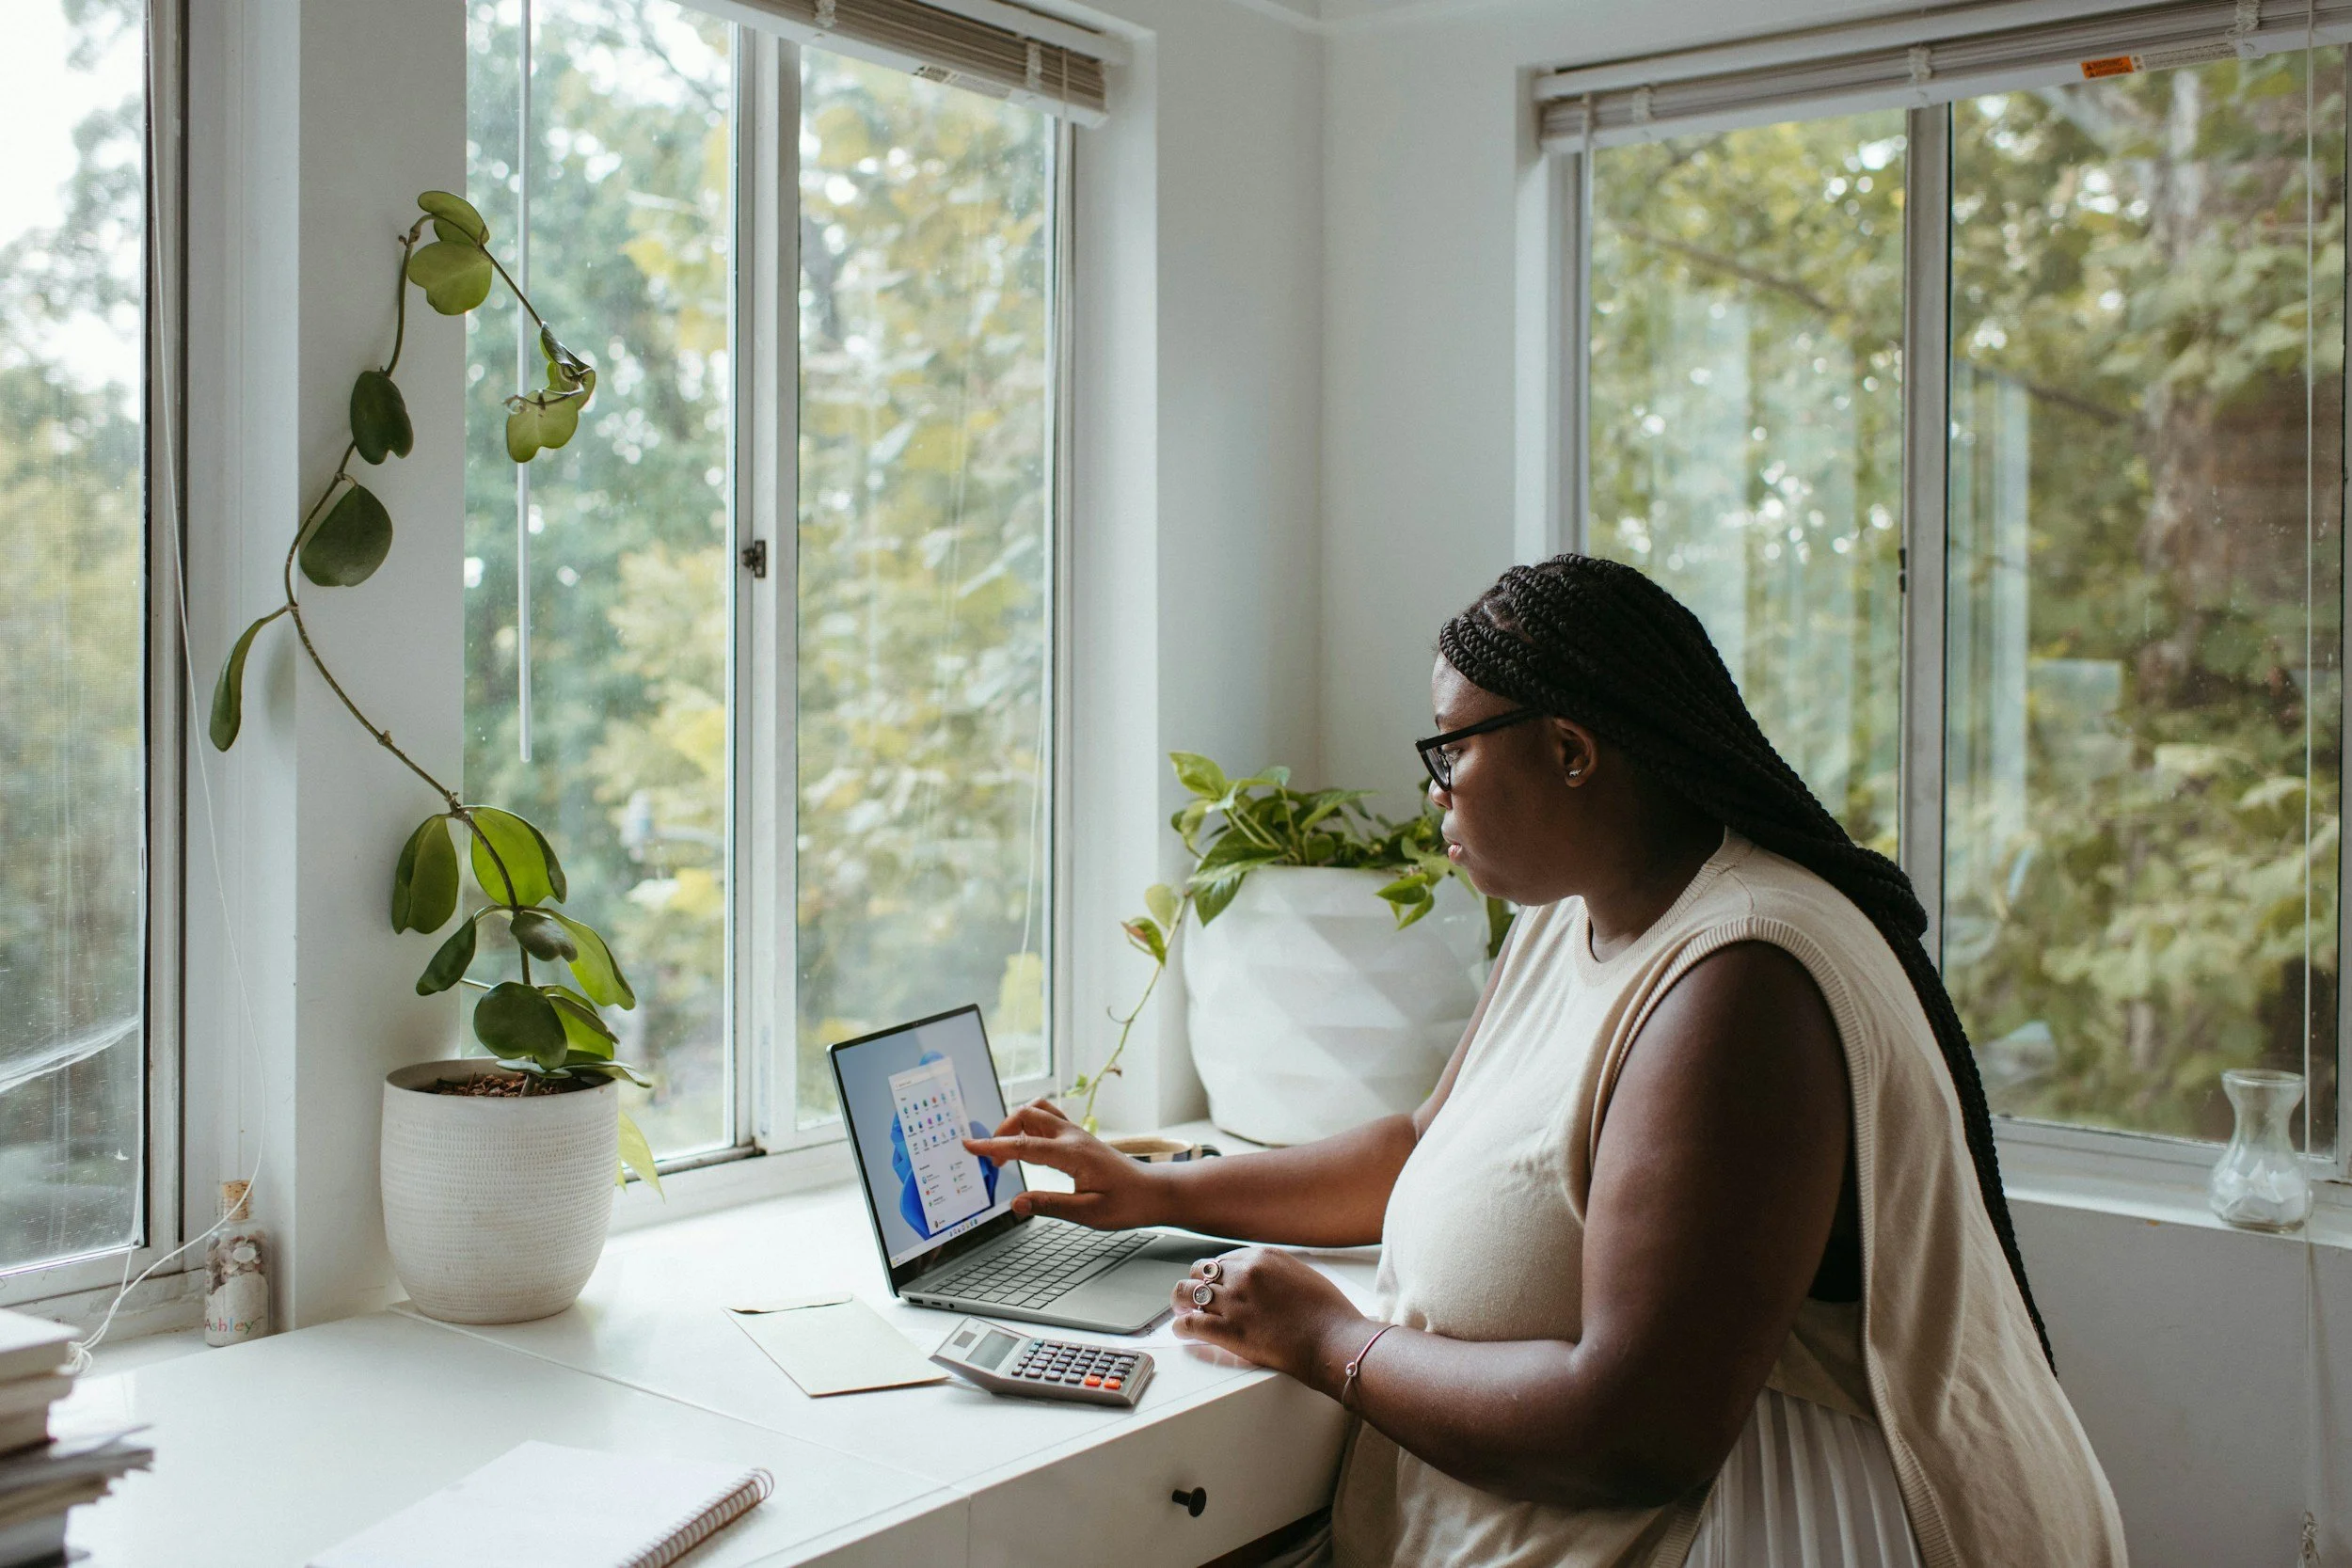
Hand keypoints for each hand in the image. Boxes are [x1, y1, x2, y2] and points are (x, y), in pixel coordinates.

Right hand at [962, 1099, 1167, 1230]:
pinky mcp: (1079, 1137)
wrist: (1153, 1192)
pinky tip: (1027, 1145)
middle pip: (1027, 1115)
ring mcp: (1077, 1133)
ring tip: (1007, 1150)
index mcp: (1073, 1154)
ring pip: (1037, 1111)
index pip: (1023, 1146)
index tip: (970, 1146)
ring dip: (1015, 1124)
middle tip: (991, 1160)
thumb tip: (1016, 1203)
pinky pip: (1048, 1118)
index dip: (993, 1147)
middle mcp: (1073, 1136)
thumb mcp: (1088, 1213)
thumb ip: (1050, 1206)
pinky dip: (1029, 1124)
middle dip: (1001, 1132)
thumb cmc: (1127, 1204)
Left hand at [1170, 1247, 1367, 1391]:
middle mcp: (1244, 1274)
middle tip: (1194, 1296)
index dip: (1216, 1275)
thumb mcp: (1301, 1275)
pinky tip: (1181, 1329)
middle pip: (1201, 1271)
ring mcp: (1234, 1301)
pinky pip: (1190, 1323)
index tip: (1214, 1284)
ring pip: (1188, 1293)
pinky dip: (1181, 1326)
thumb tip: (1261, 1280)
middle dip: (1197, 1283)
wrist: (1334, 1339)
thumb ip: (1276, 1272)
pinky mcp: (1229, 1330)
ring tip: (1180, 1309)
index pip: (1224, 1259)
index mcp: (1262, 1257)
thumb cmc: (1327, 1312)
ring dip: (1182, 1301)